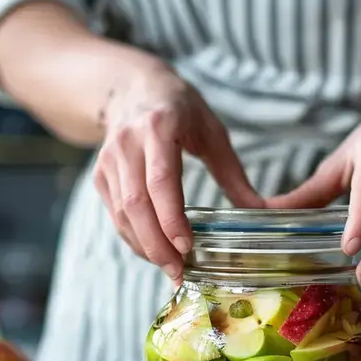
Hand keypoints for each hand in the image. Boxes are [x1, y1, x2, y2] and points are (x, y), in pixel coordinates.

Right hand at [95, 63, 263, 280]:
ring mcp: (109, 161)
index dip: (172, 217)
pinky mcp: (100, 176)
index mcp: (160, 128)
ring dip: (145, 247)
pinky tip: (156, 252)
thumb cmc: (179, 109)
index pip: (161, 181)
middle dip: (157, 244)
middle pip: (136, 204)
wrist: (131, 89)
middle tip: (179, 272)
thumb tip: (260, 213)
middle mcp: (128, 144)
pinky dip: (135, 238)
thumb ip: (233, 174)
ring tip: (171, 269)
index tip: (188, 246)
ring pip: (122, 214)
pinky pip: (115, 215)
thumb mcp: (212, 131)